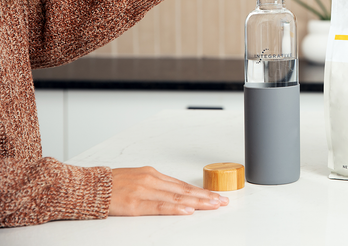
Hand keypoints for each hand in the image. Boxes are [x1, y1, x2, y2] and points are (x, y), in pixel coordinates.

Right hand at [109, 167, 228, 215]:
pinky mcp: (134, 203)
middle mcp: (151, 180)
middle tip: (222, 201)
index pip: (182, 185)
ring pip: (176, 198)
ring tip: (213, 205)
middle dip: (205, 197)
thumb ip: (153, 185)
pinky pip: (159, 207)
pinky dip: (176, 209)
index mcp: (152, 174)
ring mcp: (144, 191)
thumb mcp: (135, 179)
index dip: (201, 191)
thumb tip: (173, 193)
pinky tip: (188, 211)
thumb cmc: (109, 185)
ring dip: (197, 202)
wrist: (86, 187)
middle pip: (184, 190)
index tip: (216, 196)